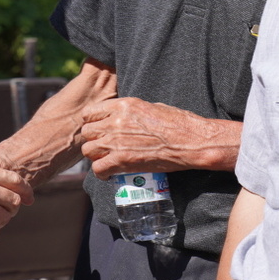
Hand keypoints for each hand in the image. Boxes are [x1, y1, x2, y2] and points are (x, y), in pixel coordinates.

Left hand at [79, 98, 239, 177]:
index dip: (92, 122)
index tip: (99, 130)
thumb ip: (132, 112)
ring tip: (107, 160)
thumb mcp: (153, 107)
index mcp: (124, 105)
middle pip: (87, 132)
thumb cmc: (179, 123)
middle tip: (103, 147)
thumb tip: (125, 118)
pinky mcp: (123, 160)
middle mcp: (116, 121)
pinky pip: (98, 168)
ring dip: (96, 156)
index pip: (90, 112)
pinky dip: (102, 173)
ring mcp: (117, 141)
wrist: (191, 141)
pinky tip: (109, 174)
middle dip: (93, 140)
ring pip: (89, 150)